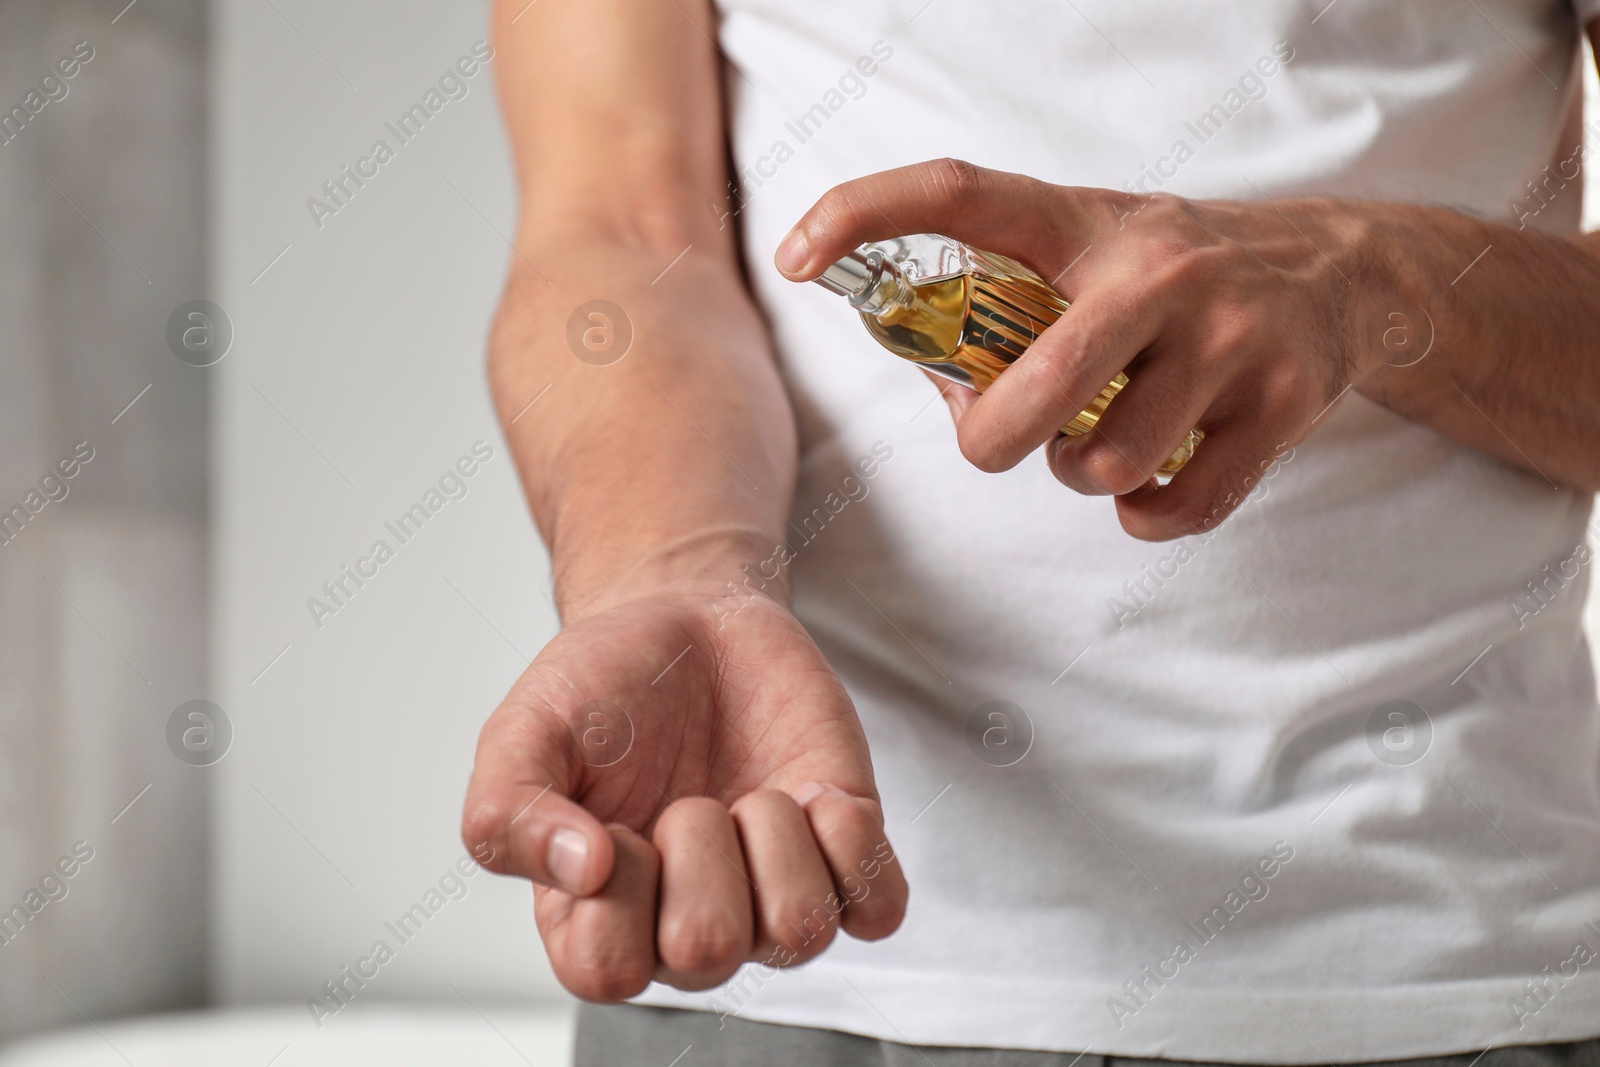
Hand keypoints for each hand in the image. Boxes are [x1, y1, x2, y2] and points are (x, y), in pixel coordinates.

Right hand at [460, 582, 907, 1000]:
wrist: (690, 622)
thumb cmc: (602, 689)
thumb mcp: (522, 731)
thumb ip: (507, 813)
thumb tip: (583, 871)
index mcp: (597, 921)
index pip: (608, 971)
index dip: (615, 892)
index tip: (614, 823)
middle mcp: (687, 929)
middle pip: (708, 949)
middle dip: (696, 843)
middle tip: (685, 795)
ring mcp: (772, 899)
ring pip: (800, 931)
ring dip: (773, 836)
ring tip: (749, 793)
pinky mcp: (845, 859)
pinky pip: (880, 908)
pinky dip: (851, 840)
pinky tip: (813, 793)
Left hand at [776, 159, 1395, 540]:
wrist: (1337, 276)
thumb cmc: (1170, 279)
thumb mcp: (1089, 255)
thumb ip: (1011, 301)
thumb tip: (930, 372)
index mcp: (1085, 223)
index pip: (961, 193)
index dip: (865, 212)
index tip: (793, 255)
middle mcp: (1160, 269)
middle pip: (1036, 392)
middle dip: (995, 440)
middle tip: (1006, 437)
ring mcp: (1230, 335)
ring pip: (1105, 464)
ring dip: (1084, 475)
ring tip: (1107, 439)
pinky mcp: (1282, 403)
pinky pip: (1174, 509)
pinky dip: (1146, 515)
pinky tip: (1155, 477)